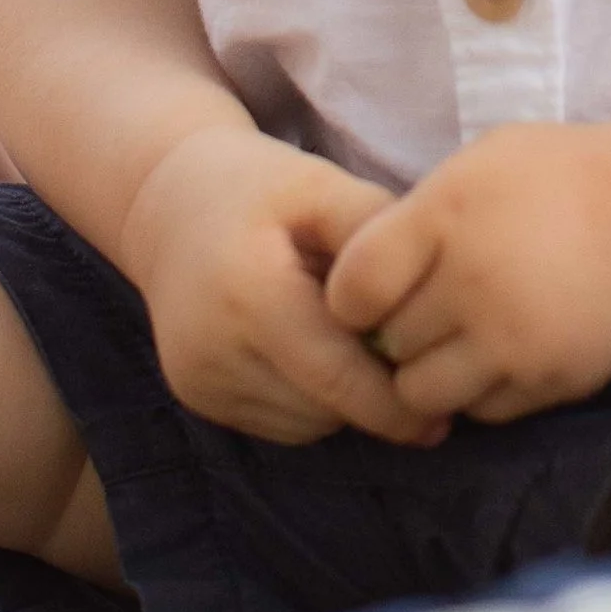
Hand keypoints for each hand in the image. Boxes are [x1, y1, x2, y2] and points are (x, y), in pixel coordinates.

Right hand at [118, 125, 444, 445]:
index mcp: (249, 294)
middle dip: (373, 399)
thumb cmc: (260, 186)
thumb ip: (376, 231)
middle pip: (322, 408)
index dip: (394, 406)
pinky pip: (275, 422)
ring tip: (355, 342)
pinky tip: (317, 352)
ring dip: (340, 402)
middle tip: (413, 366)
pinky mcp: (193, 396)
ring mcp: (197, 380)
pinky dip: (309, 401)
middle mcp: (212, 349)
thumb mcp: (322, 186)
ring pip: (302, 425)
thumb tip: (433, 292)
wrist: (167, 201)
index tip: (443, 418)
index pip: (335, 378)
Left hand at [327, 122, 610, 424]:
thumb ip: (424, 212)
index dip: (351, 296)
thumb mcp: (487, 160)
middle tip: (424, 310)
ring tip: (456, 342)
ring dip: (428, 372)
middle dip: (395, 330)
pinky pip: (477, 411)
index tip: (370, 291)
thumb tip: (370, 268)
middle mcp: (469, 283)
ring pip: (419, 392)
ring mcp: (507, 341)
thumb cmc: (573, 176)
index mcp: (447, 214)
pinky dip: (478, 392)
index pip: (353, 287)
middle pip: (385, 342)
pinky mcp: (543, 384)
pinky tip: (499, 356)